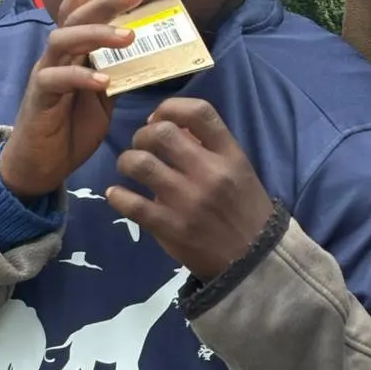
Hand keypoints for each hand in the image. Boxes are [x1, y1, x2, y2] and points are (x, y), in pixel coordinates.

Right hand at [0, 0, 144, 200]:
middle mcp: (56, 56)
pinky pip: (56, 79)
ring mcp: (46, 74)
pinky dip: (81, 78)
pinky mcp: (39, 98)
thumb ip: (117, 72)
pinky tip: (103, 81)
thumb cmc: (70, 128)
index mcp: (73, 52)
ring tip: (128, 37)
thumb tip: (144, 56)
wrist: (40, 164)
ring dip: (97, 34)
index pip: (78, 9)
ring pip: (64, 39)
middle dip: (105, 0)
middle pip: (75, 16)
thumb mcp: (103, 97)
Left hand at [106, 98, 274, 281]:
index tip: (158, 118)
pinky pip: (132, 204)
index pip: (199, 112)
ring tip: (128, 167)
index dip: (170, 107)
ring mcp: (188, 201)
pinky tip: (116, 194)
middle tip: (141, 146)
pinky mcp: (170, 228)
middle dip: (142, 135)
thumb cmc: (245, 212)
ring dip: (126, 161)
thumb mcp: (239, 172)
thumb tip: (171, 128)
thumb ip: (210, 148)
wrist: (254, 262)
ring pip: (141, 163)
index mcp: (230, 156)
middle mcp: (209, 173)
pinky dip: (117, 195)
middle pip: (162, 133)